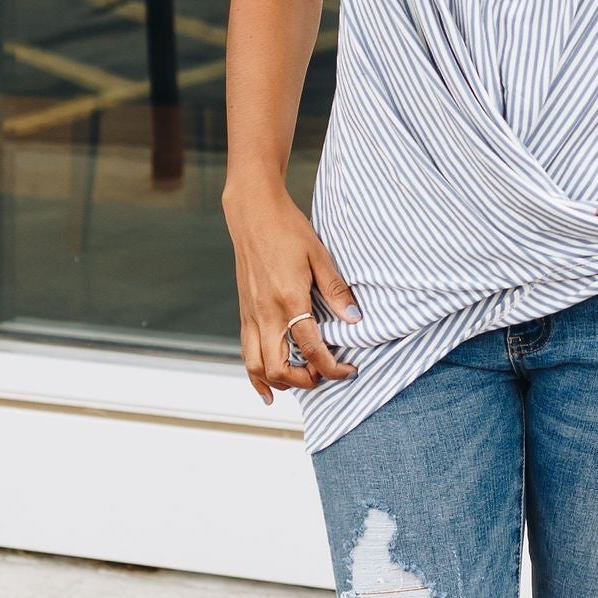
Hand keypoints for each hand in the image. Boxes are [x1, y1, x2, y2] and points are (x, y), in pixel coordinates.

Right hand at [223, 183, 360, 403]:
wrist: (252, 212)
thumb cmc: (287, 229)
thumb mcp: (319, 255)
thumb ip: (336, 290)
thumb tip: (355, 319)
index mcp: (288, 300)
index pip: (311, 348)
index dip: (332, 368)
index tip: (349, 371)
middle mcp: (265, 313)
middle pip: (277, 369)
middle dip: (303, 382)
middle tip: (324, 376)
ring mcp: (250, 315)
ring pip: (255, 366)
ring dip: (277, 383)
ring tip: (299, 384)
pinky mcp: (243, 312)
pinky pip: (246, 352)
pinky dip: (255, 374)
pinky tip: (267, 385)